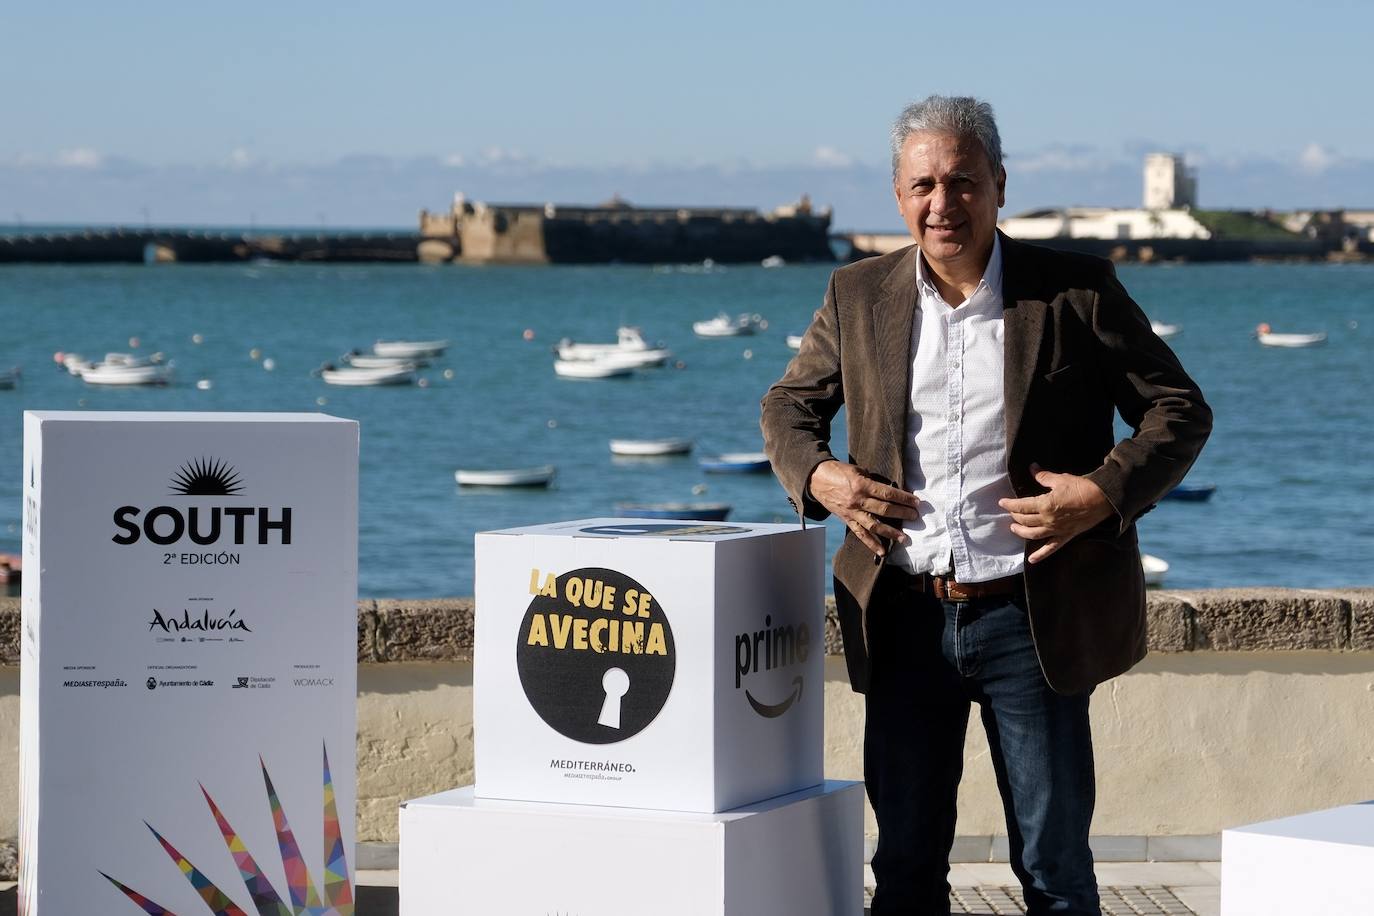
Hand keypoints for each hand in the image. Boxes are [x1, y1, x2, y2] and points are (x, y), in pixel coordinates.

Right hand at [807, 460, 918, 556]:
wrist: (816, 479)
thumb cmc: (838, 471)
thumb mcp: (857, 470)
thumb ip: (872, 480)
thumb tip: (887, 490)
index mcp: (862, 485)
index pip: (887, 493)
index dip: (903, 498)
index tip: (916, 502)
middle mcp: (858, 500)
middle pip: (884, 509)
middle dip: (902, 513)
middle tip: (915, 516)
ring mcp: (852, 512)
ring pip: (874, 525)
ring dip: (890, 532)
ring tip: (904, 538)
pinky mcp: (846, 520)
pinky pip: (860, 534)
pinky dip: (871, 544)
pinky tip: (882, 552)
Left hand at [997, 465, 1114, 563]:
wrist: (1103, 499)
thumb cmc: (1081, 487)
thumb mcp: (1060, 479)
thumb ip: (1043, 476)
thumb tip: (1032, 468)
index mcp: (1045, 505)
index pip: (1021, 506)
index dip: (1010, 504)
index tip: (1002, 502)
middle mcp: (1048, 520)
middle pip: (1025, 520)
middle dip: (1015, 516)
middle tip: (1011, 512)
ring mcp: (1056, 530)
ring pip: (1033, 535)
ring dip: (1021, 532)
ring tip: (1014, 528)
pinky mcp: (1066, 536)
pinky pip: (1051, 548)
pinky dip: (1041, 555)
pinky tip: (1032, 560)